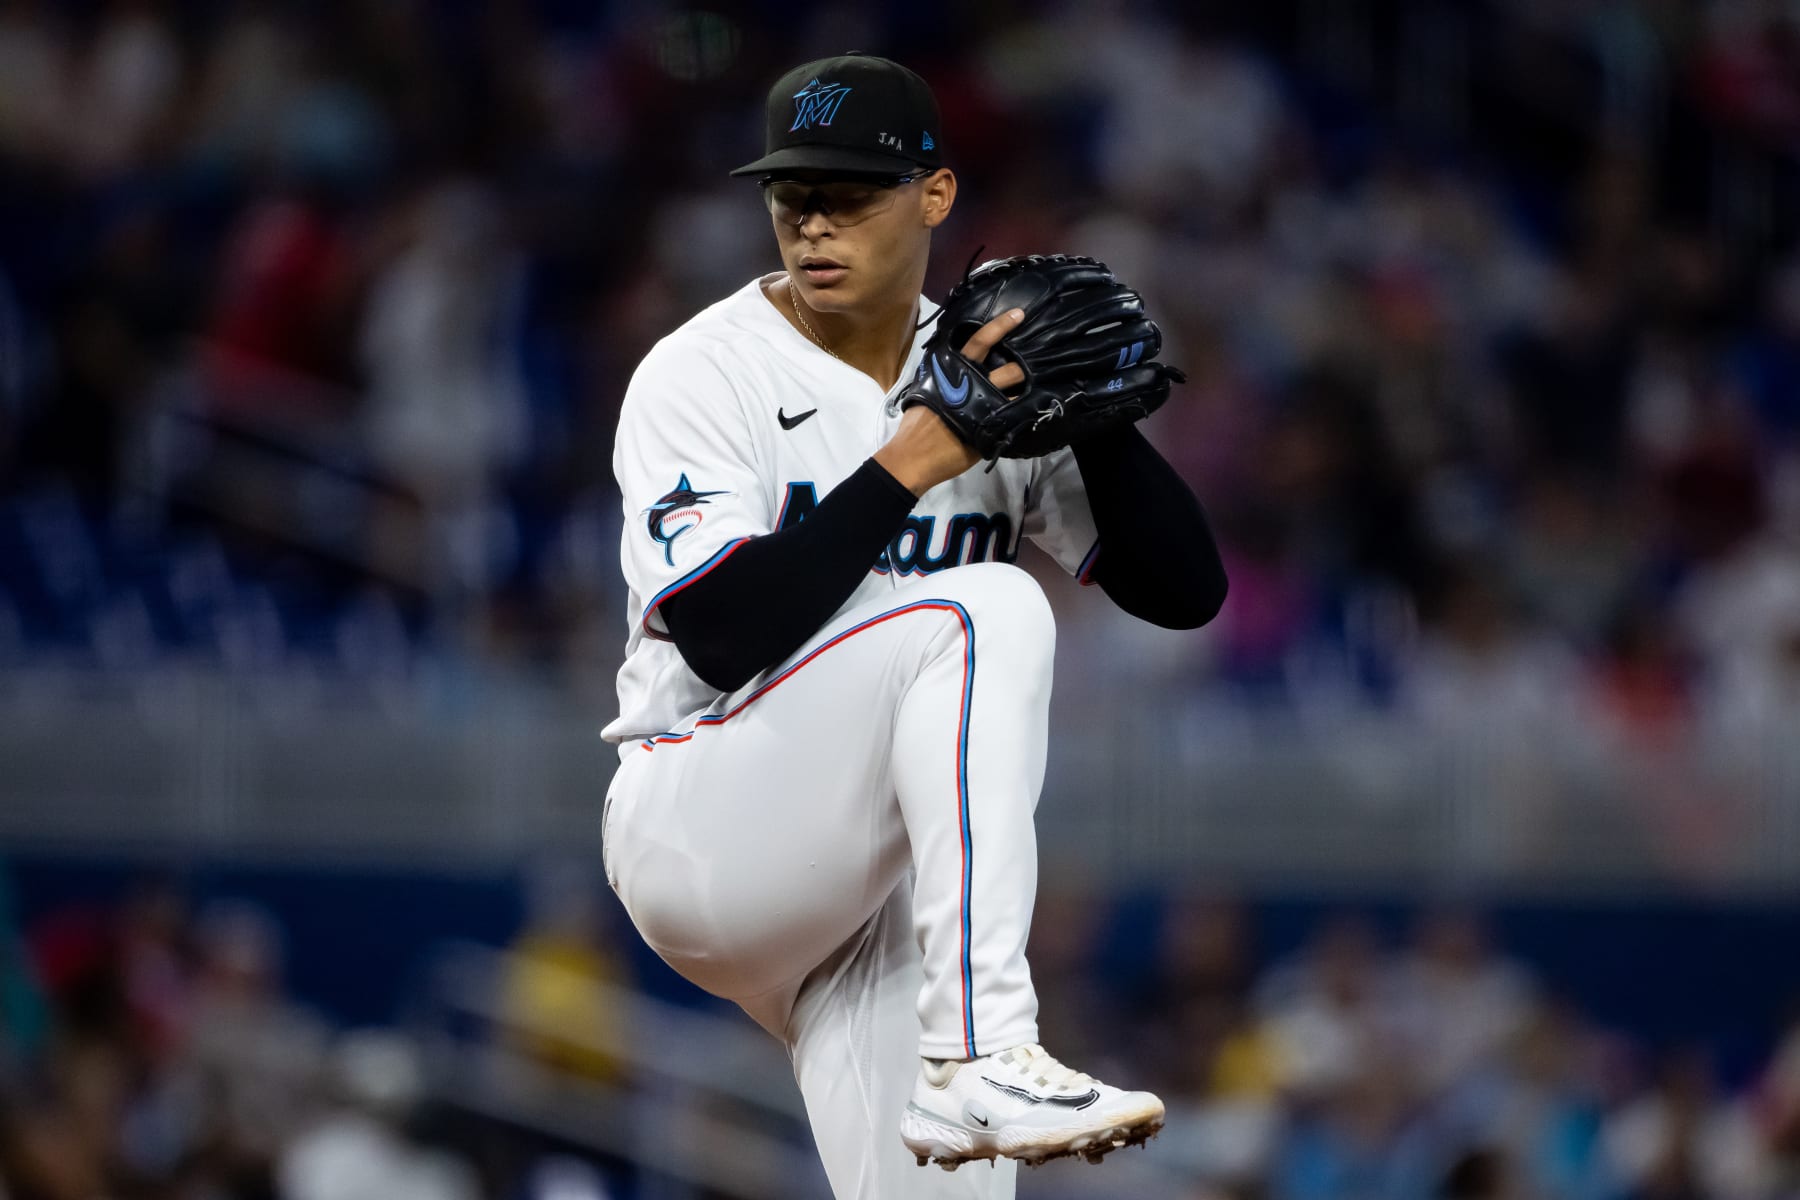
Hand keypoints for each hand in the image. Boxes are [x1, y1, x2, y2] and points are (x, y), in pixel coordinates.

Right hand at [875, 308, 1025, 495]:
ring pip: (1015, 393)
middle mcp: (973, 383)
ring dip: (1023, 393)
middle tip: (1028, 369)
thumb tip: (953, 373)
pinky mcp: (990, 428)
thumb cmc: (917, 422)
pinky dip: (1018, 416)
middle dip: (1021, 368)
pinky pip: (1012, 418)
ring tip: (1027, 394)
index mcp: (954, 369)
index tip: (1018, 315)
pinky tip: (1021, 416)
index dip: (1000, 326)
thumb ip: (944, 378)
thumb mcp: (927, 388)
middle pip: (1008, 369)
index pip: (979, 341)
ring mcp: (985, 406)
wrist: (915, 454)